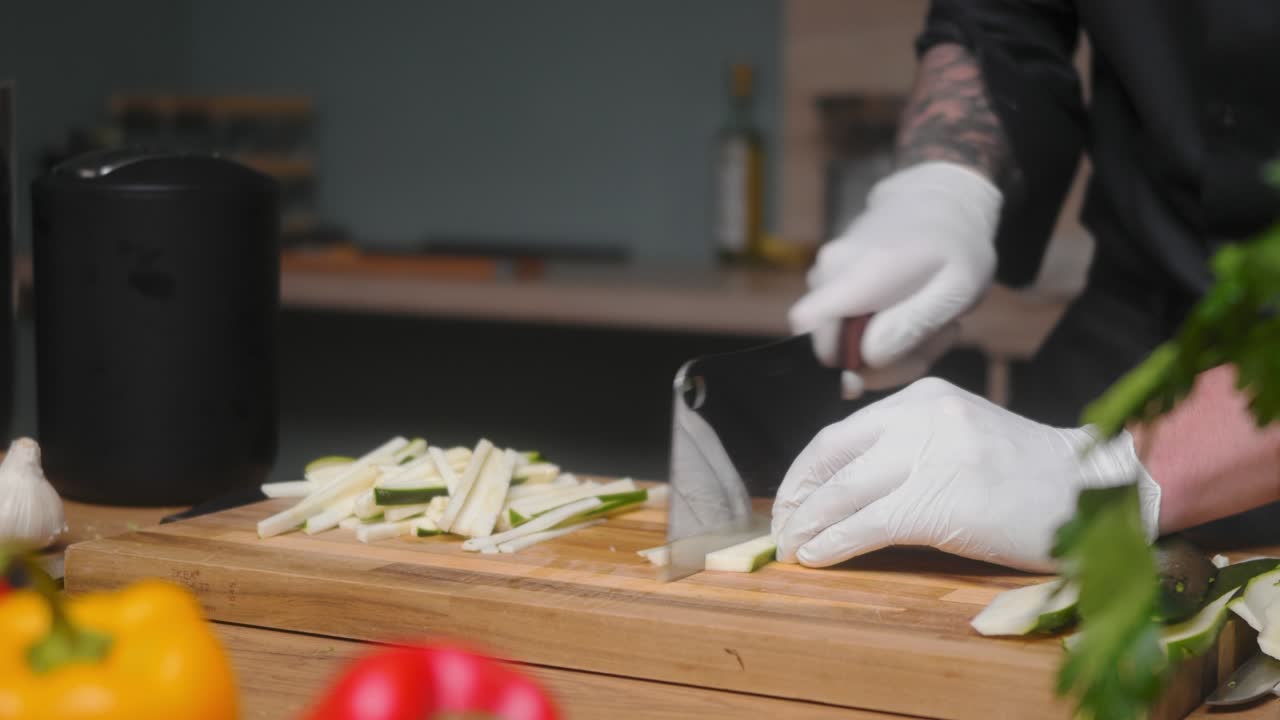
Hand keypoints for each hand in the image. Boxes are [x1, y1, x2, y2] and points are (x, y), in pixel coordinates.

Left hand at [771, 378, 1161, 572]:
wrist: (1101, 490)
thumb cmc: (1032, 475)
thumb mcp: (963, 435)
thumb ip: (910, 444)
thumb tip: (845, 484)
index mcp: (923, 398)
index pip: (840, 432)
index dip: (805, 470)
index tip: (789, 497)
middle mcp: (921, 417)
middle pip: (831, 458)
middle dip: (796, 498)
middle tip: (780, 527)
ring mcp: (931, 457)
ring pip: (843, 493)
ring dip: (808, 526)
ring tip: (792, 548)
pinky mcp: (939, 502)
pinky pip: (867, 525)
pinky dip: (834, 544)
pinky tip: (818, 559)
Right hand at [788, 162, 1001, 397]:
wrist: (943, 200)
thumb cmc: (957, 246)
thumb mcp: (956, 290)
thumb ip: (911, 325)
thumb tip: (867, 357)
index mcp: (859, 273)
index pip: (808, 327)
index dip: (839, 360)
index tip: (885, 361)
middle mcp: (830, 269)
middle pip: (827, 344)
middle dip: (876, 361)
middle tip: (930, 342)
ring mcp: (825, 270)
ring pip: (838, 335)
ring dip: (883, 346)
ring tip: (926, 322)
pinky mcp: (829, 275)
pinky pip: (842, 319)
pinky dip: (877, 329)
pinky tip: (910, 312)